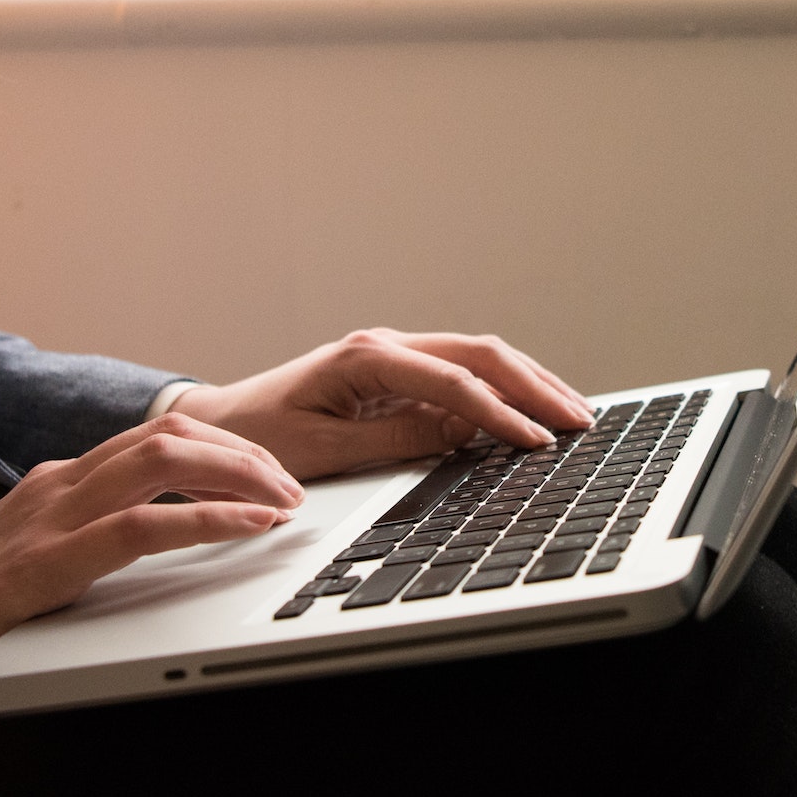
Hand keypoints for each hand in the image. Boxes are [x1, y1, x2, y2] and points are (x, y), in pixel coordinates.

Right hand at [0, 413, 302, 737]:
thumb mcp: (45, 561)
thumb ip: (94, 535)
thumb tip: (169, 528)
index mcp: (59, 482)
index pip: (157, 437)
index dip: (225, 448)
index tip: (270, 475)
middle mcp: (57, 485)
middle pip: (170, 433)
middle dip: (244, 453)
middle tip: (291, 487)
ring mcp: (49, 518)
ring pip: (163, 460)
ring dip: (238, 475)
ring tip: (282, 501)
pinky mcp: (46, 563)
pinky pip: (143, 526)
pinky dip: (208, 521)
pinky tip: (247, 529)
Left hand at [171, 328, 592, 480]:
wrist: (218, 425)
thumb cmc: (258, 436)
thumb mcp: (323, 450)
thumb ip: (393, 440)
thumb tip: (458, 435)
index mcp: (366, 357)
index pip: (453, 380)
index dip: (500, 411)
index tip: (535, 441)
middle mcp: (385, 347)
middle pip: (480, 354)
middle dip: (534, 385)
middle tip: (579, 420)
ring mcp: (394, 358)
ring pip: (478, 358)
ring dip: (528, 383)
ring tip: (572, 413)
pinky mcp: (397, 376)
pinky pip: (462, 377)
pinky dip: (503, 392)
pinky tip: (532, 411)